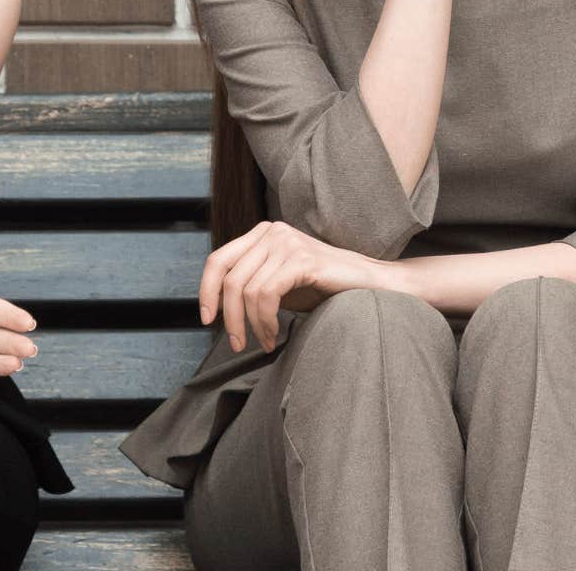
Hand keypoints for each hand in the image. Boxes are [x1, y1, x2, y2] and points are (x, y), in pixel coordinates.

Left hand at [198, 221, 388, 353]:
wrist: (370, 284)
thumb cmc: (324, 288)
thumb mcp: (278, 284)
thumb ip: (251, 286)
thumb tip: (217, 305)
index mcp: (263, 233)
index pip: (218, 260)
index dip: (206, 290)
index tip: (207, 319)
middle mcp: (272, 232)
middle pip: (229, 277)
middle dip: (229, 317)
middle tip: (236, 344)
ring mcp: (287, 242)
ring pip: (247, 290)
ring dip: (251, 325)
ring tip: (264, 342)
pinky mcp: (301, 259)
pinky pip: (266, 295)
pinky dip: (264, 322)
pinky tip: (273, 336)